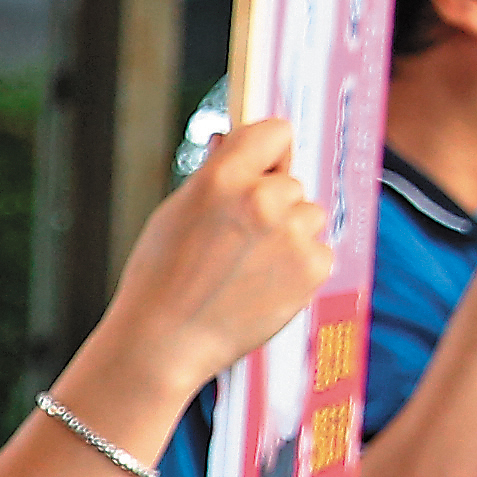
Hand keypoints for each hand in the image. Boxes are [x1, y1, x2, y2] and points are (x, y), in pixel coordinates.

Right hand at [103, 117, 334, 391]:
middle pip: (291, 182)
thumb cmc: (159, 280)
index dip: (267, 153)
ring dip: (287, 237)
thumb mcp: (175, 213)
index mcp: (223, 177)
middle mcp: (263, 199)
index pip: (276, 132)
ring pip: (307, 217)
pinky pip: (317, 252)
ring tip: (245, 270)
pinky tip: (261, 287)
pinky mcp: (313, 267)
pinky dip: (296, 268)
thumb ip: (213, 175)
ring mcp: (292, 234)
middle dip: (271, 205)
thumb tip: (230, 141)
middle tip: (235, 243)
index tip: (260, 169)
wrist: (163, 344)